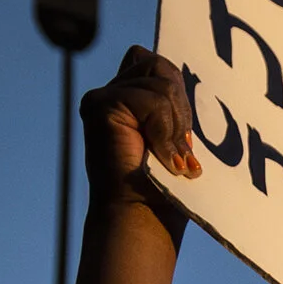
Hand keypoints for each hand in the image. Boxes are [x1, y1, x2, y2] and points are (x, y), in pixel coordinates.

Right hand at [79, 45, 202, 214]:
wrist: (141, 217)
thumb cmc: (163, 188)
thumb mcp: (174, 138)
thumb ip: (172, 106)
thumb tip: (179, 77)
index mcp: (126, 101)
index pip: (157, 65)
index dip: (177, 93)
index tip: (182, 137)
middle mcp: (110, 95)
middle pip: (160, 65)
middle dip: (181, 108)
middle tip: (179, 150)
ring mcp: (102, 99)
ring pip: (161, 83)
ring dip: (175, 126)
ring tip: (171, 159)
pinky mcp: (100, 105)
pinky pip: (153, 99)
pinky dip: (165, 130)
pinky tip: (162, 157)